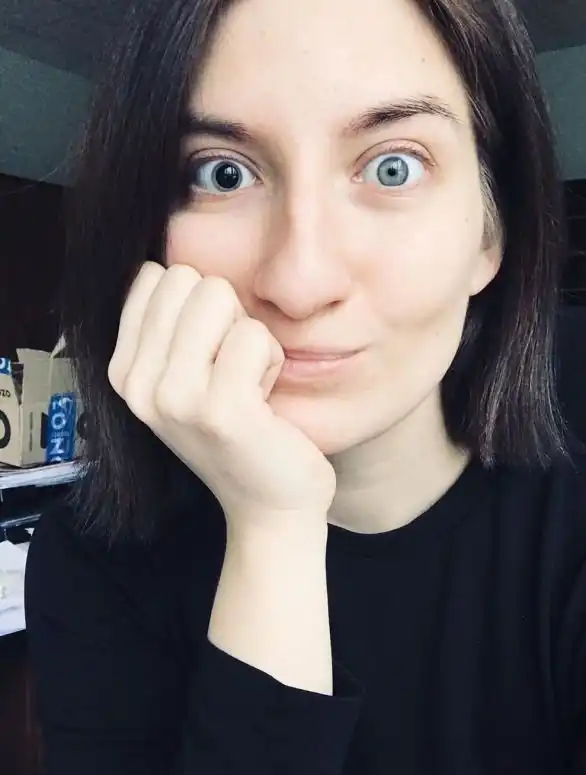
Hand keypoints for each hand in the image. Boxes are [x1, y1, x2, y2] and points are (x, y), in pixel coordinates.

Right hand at [108, 262, 336, 527]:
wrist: (270, 503)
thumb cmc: (239, 431)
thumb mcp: (183, 378)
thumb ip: (165, 327)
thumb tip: (159, 268)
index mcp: (123, 371)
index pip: (153, 276)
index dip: (197, 307)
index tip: (207, 358)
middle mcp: (137, 384)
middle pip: (189, 279)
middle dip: (224, 316)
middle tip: (231, 372)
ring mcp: (174, 398)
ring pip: (220, 297)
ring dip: (249, 339)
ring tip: (246, 386)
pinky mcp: (220, 410)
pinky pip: (254, 336)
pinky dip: (271, 361)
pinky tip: (264, 402)